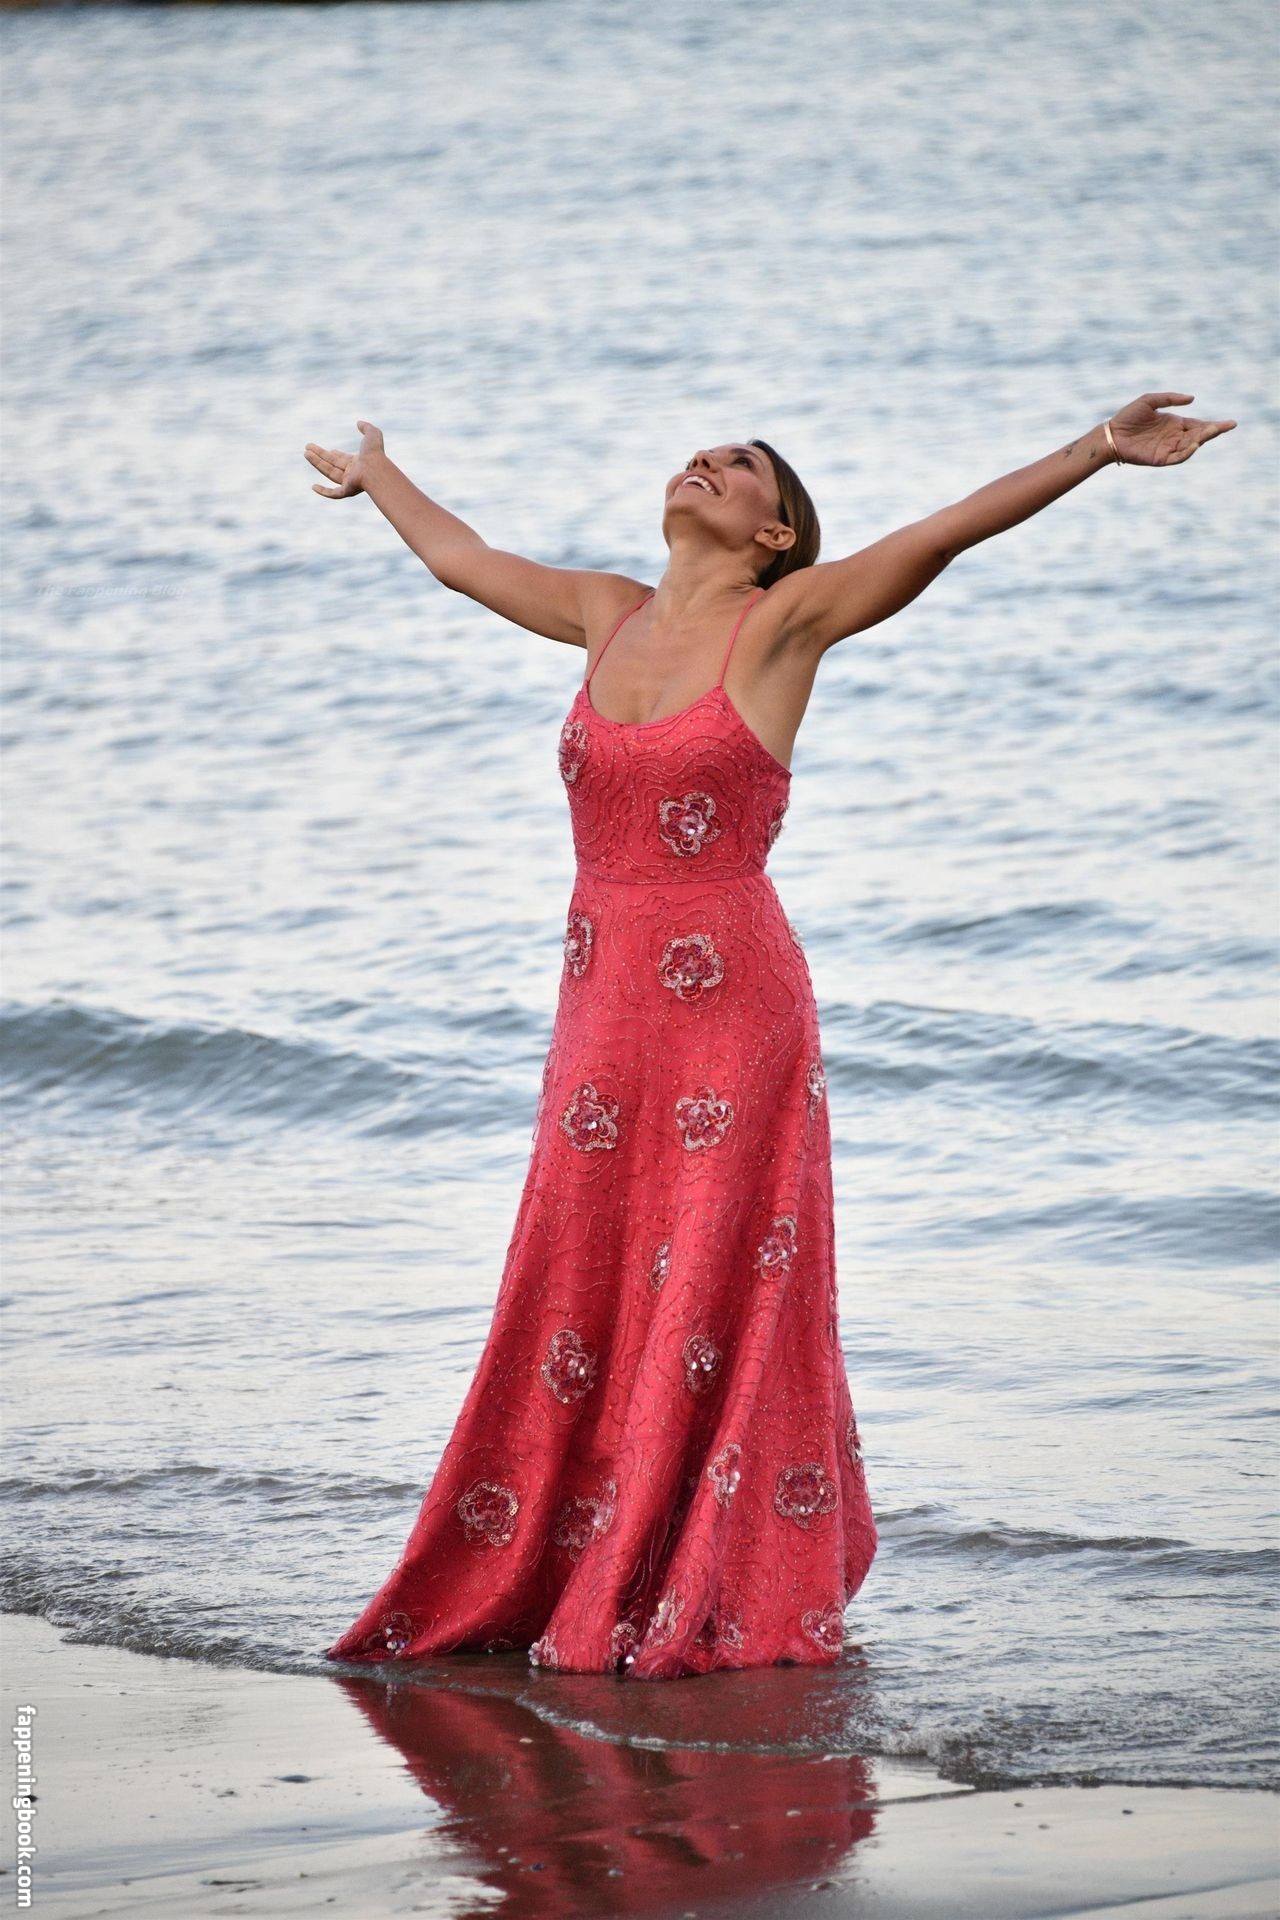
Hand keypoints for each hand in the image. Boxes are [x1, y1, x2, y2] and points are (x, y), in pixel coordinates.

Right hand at [304, 419, 385, 496]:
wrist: (376, 469)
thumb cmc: (375, 453)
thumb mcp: (372, 434)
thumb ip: (367, 427)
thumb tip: (359, 423)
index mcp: (358, 462)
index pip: (343, 458)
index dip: (334, 454)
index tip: (329, 450)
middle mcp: (353, 473)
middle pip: (332, 464)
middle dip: (319, 456)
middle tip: (308, 448)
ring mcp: (349, 482)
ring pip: (329, 473)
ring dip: (317, 463)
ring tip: (306, 453)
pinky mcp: (347, 491)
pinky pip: (333, 494)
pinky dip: (323, 491)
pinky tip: (313, 487)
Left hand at [1108, 393, 1236, 467]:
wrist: (1112, 433)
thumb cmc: (1128, 416)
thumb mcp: (1150, 400)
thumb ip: (1170, 398)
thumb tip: (1192, 399)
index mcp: (1175, 424)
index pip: (1199, 425)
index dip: (1214, 425)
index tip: (1230, 423)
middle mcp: (1175, 437)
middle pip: (1199, 435)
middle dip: (1213, 431)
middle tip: (1226, 426)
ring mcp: (1168, 449)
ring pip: (1191, 446)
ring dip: (1203, 439)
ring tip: (1211, 431)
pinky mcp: (1160, 459)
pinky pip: (1178, 457)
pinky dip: (1187, 452)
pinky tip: (1195, 444)